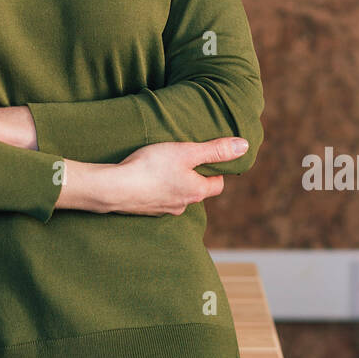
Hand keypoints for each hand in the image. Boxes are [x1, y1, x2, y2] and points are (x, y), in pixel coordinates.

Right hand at [100, 136, 247, 215]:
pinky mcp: (145, 211)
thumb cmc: (151, 167)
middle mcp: (183, 205)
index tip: (207, 158)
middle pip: (196, 190)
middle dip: (192, 177)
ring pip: (176, 195)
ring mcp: (163, 210)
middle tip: (183, 159)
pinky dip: (155, 189)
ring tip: (161, 166)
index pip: (218, 184)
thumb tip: (244, 146)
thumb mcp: (186, 151)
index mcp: (196, 191)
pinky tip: (144, 178)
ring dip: (172, 183)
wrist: (114, 188)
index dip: (215, 170)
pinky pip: (157, 199)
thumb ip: (215, 150)